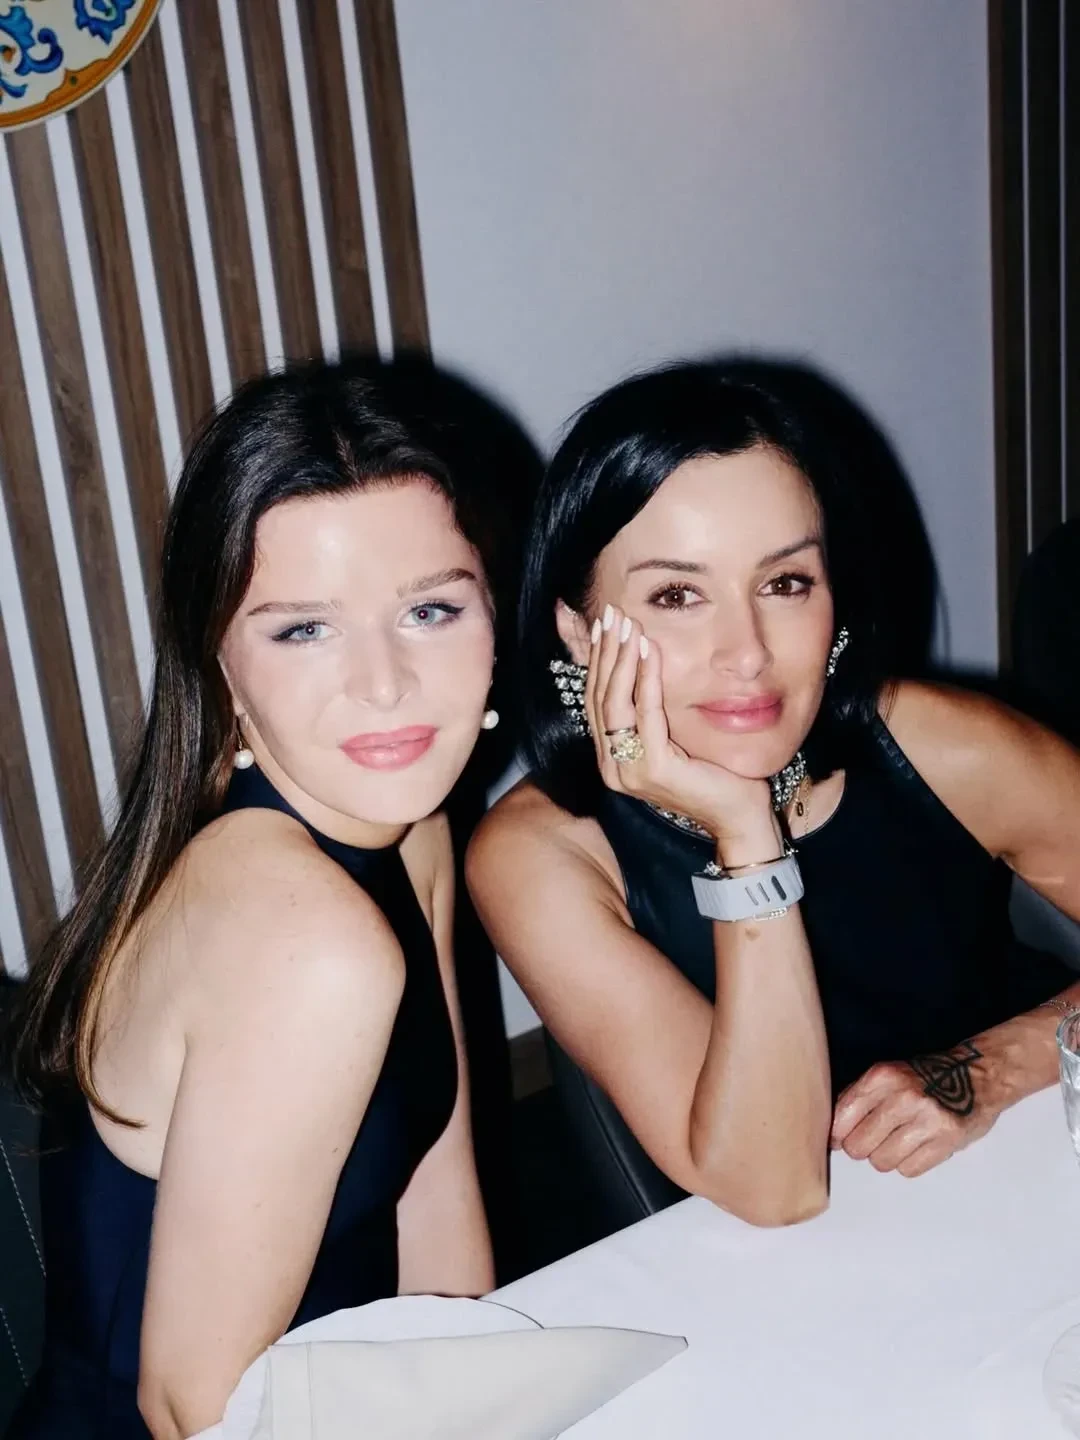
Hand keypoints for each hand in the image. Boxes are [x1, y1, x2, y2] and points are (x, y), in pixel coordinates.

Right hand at [586, 604, 776, 853]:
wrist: (739, 817)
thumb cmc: (712, 775)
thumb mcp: (673, 738)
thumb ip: (653, 712)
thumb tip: (643, 667)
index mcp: (612, 759)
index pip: (595, 702)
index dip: (597, 661)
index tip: (604, 626)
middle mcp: (612, 767)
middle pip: (598, 698)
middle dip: (605, 652)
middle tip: (612, 615)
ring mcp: (629, 770)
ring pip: (614, 703)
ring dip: (621, 659)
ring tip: (628, 625)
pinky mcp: (653, 769)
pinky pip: (646, 715)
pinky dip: (646, 679)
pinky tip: (650, 651)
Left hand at [830, 1044, 998, 1177]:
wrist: (978, 1076)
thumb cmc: (926, 1078)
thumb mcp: (888, 1074)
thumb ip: (859, 1097)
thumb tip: (833, 1133)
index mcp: (882, 1077)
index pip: (842, 1119)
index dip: (838, 1135)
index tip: (841, 1139)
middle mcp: (902, 1097)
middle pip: (858, 1147)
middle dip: (862, 1148)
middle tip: (876, 1139)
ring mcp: (926, 1120)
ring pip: (881, 1162)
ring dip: (887, 1157)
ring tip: (901, 1141)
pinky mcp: (946, 1141)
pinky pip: (908, 1170)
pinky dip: (909, 1163)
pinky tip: (919, 1146)